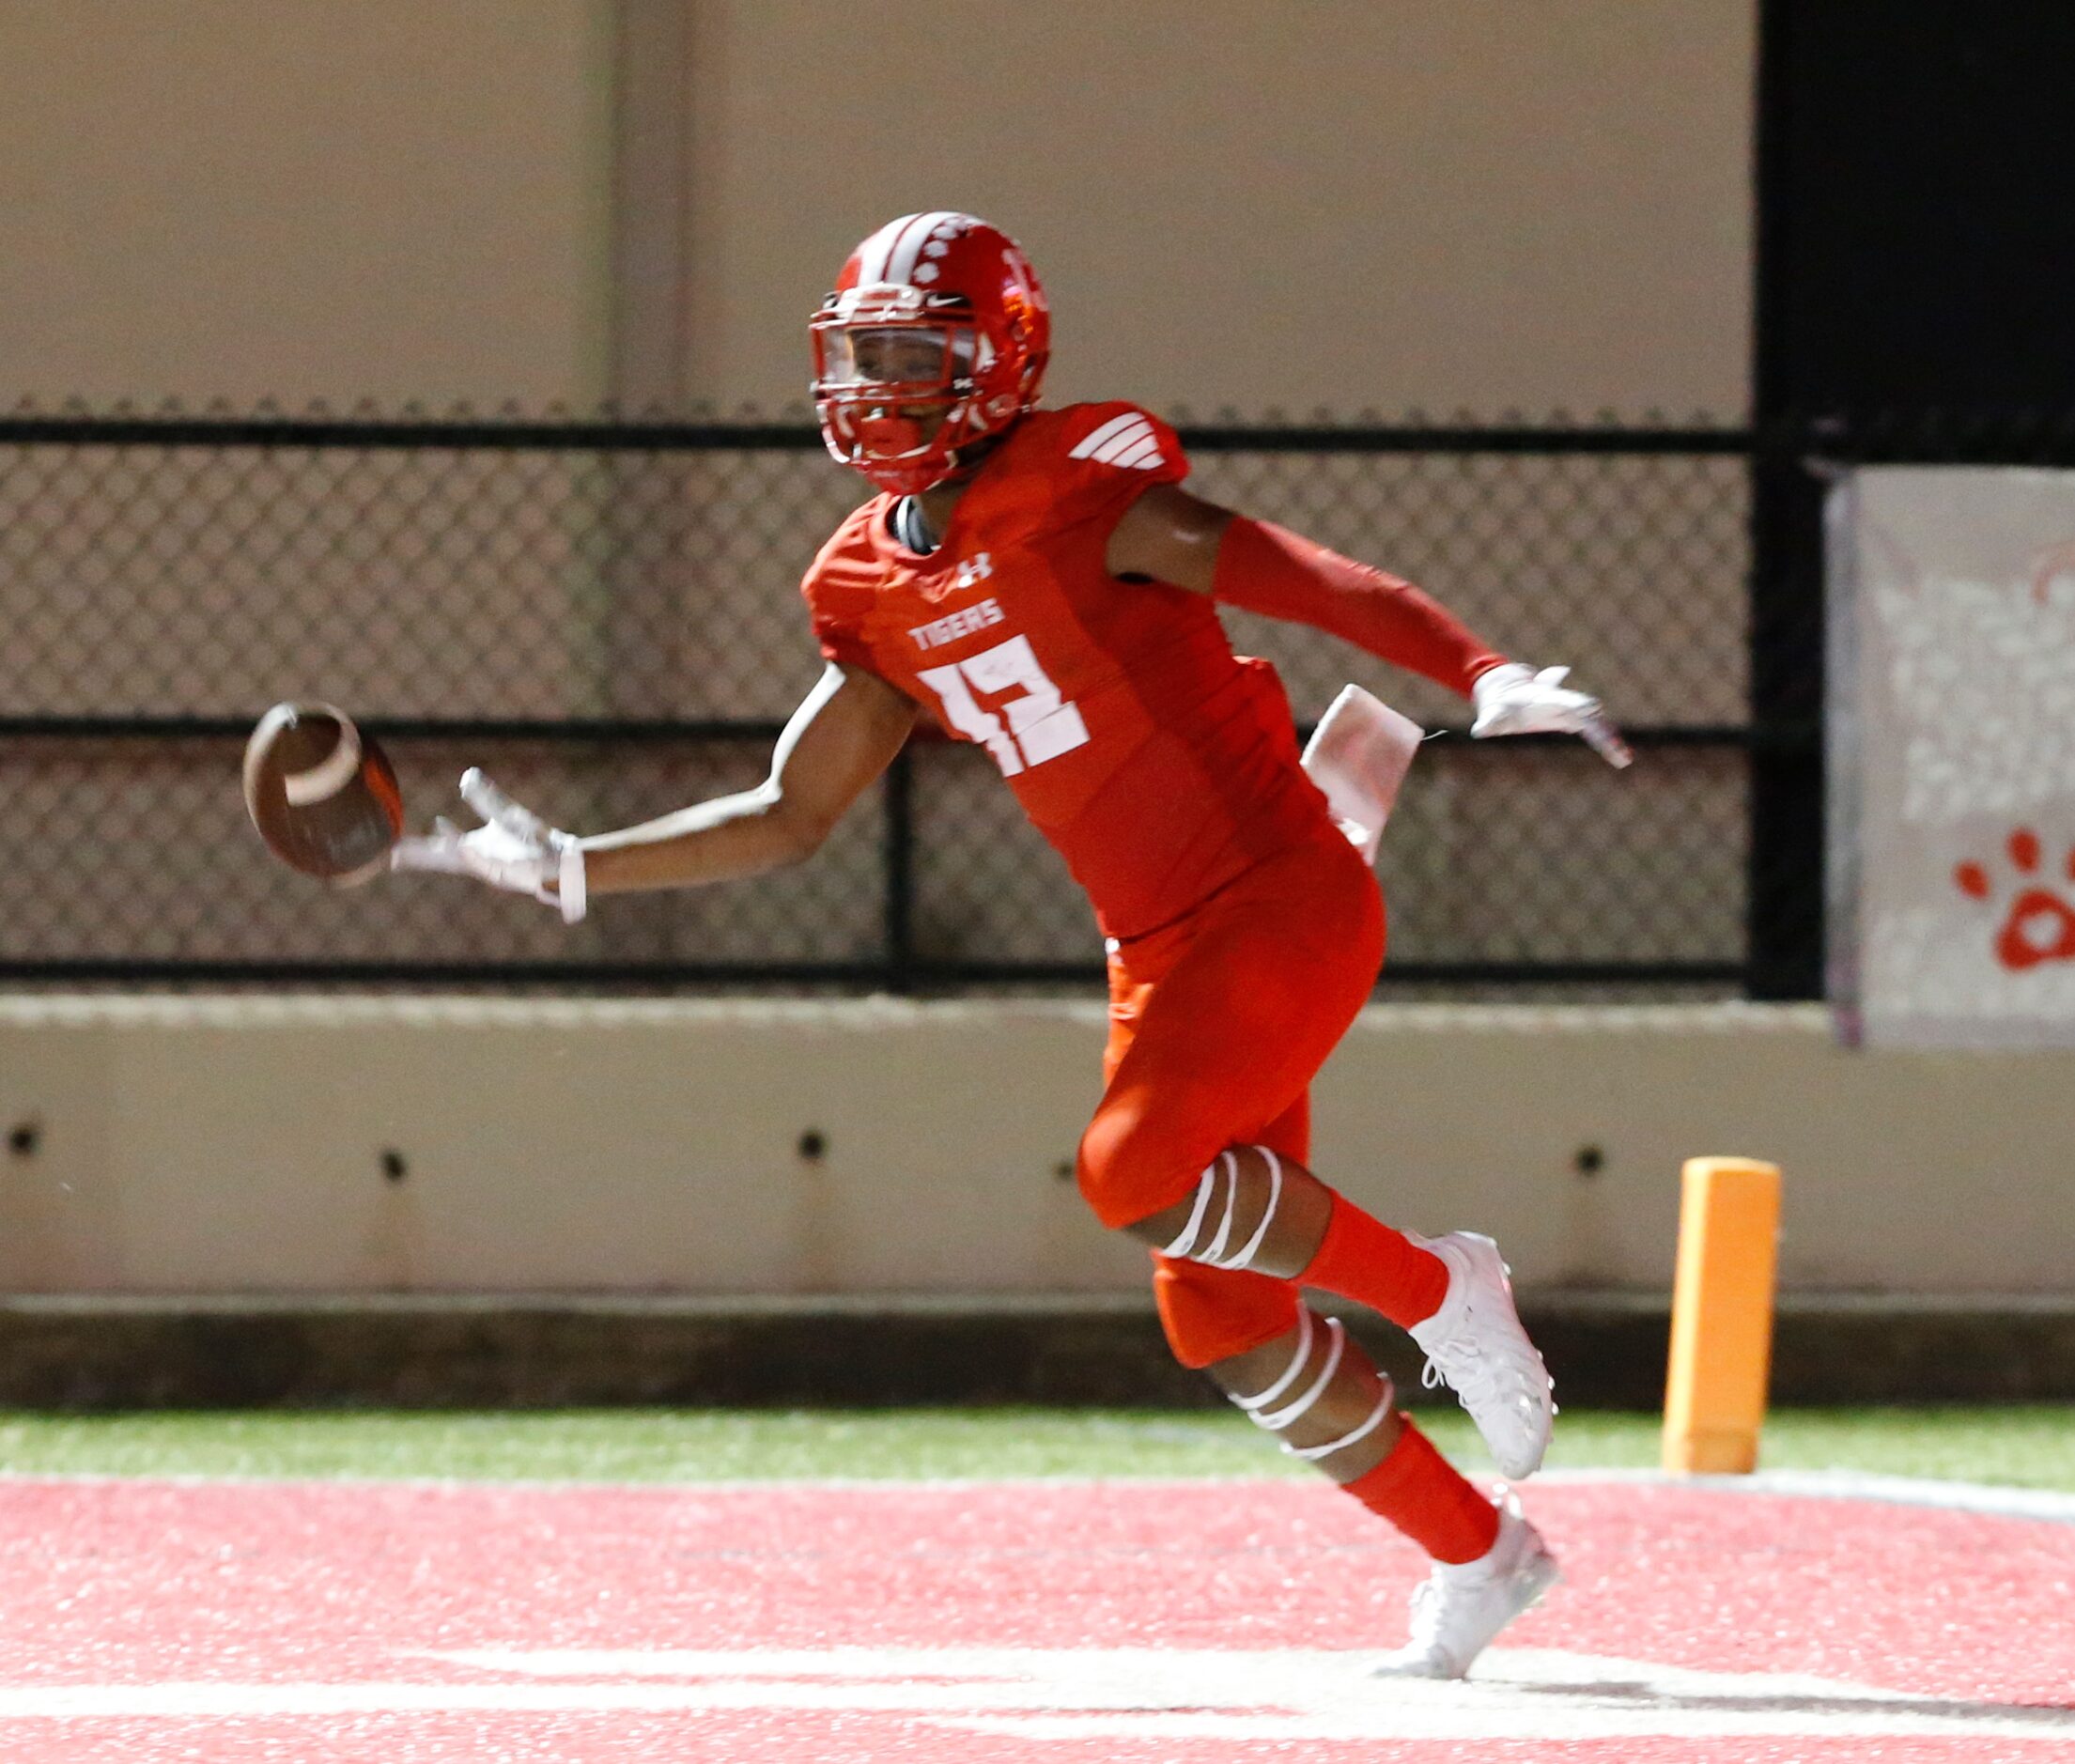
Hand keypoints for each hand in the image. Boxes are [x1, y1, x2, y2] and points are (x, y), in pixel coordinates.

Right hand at [389, 769, 587, 921]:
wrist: (559, 858)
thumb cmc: (531, 840)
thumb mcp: (503, 814)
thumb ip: (484, 797)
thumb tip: (466, 777)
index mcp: (472, 848)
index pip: (436, 848)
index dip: (413, 848)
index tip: (388, 849)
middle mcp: (477, 861)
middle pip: (440, 859)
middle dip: (415, 858)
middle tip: (388, 857)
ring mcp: (492, 869)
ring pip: (461, 862)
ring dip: (441, 853)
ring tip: (414, 849)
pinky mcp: (510, 872)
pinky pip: (488, 864)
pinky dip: (473, 856)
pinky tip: (461, 846)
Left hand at [1470, 662, 1632, 768]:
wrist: (1507, 692)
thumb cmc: (1500, 705)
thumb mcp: (1493, 714)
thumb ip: (1489, 722)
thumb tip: (1479, 732)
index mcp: (1548, 700)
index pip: (1568, 703)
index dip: (1580, 707)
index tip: (1593, 711)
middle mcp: (1564, 704)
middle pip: (1588, 717)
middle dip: (1602, 731)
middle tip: (1616, 748)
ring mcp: (1570, 713)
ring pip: (1596, 725)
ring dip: (1609, 740)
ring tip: (1623, 757)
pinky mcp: (1572, 722)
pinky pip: (1593, 733)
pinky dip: (1606, 743)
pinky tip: (1621, 756)